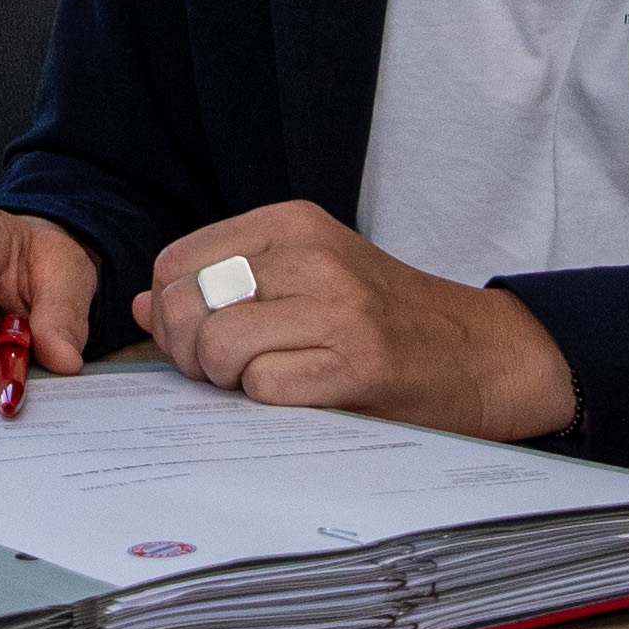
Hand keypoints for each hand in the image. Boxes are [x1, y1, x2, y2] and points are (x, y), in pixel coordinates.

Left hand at [136, 203, 578, 441]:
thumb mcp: (307, 279)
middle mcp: (313, 255)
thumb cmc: (386, 321)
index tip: (200, 336)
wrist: (483, 354)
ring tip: (264, 382)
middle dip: (188, 351)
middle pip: (187, 305)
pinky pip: (262, 388)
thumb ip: (224, 285)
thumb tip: (145, 305)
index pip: (176, 263)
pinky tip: (301, 397)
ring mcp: (337, 308)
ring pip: (218, 346)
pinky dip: (267, 404)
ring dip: (226, 381)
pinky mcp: (357, 363)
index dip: (171, 310)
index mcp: (294, 224)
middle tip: (226, 370)